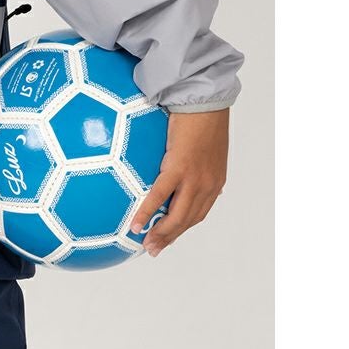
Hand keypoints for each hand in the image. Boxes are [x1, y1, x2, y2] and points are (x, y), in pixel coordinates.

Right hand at [130, 108, 229, 256]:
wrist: (205, 98)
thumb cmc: (201, 118)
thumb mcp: (203, 146)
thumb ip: (194, 164)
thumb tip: (176, 174)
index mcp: (213, 182)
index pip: (197, 214)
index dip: (181, 229)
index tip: (167, 238)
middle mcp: (207, 185)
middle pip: (187, 221)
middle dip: (169, 238)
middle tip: (153, 250)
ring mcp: (195, 179)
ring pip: (177, 217)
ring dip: (160, 234)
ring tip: (145, 244)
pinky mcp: (180, 168)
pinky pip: (160, 197)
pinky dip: (147, 213)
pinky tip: (135, 226)